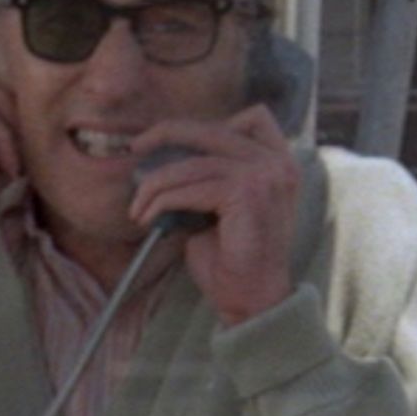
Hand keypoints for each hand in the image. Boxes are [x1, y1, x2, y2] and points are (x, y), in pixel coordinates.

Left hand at [127, 105, 300, 325]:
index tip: (171, 138)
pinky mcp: (248, 194)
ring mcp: (266, 175)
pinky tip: (149, 217)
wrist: (251, 298)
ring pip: (194, 164)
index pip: (252, 117)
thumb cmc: (231, 259)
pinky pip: (191, 187)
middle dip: (168, 133)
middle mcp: (278, 163)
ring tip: (138, 208)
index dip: (207, 123)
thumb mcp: (219, 207)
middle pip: (214, 129)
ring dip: (156, 184)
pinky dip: (162, 201)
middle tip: (137, 147)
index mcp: (279, 162)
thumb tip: (166, 162)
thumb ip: (208, 178)